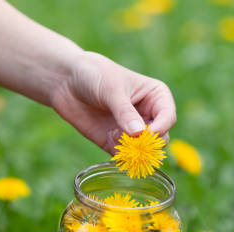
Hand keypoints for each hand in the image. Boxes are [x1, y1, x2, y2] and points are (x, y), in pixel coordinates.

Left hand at [50, 51, 176, 154]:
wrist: (65, 80)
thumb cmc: (93, 74)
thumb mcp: (111, 89)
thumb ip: (125, 112)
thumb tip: (139, 134)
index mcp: (156, 96)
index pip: (168, 117)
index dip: (161, 128)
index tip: (146, 133)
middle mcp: (148, 115)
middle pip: (160, 138)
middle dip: (148, 143)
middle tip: (132, 142)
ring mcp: (132, 131)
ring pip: (144, 150)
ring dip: (133, 151)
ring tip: (116, 139)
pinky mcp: (115, 142)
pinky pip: (125, 156)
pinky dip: (120, 155)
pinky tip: (108, 141)